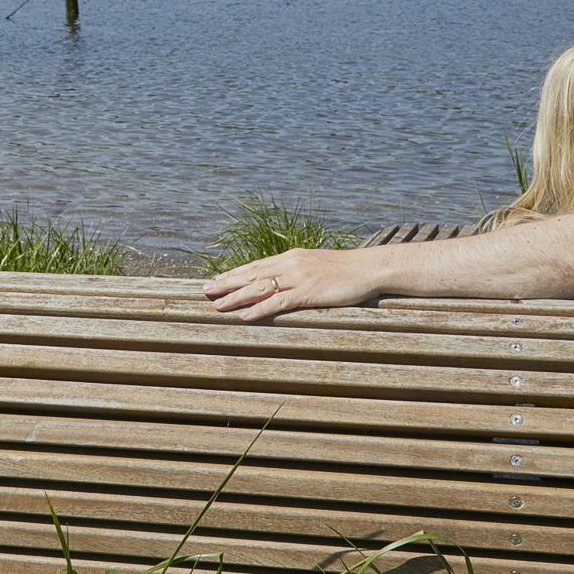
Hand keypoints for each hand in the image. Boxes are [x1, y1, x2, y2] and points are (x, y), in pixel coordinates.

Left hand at [202, 247, 377, 320]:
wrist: (369, 268)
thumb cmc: (346, 270)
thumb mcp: (317, 266)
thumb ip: (299, 271)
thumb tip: (284, 281)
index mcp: (291, 257)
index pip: (256, 266)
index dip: (235, 274)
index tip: (217, 280)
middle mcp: (290, 264)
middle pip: (251, 275)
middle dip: (227, 283)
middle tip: (205, 290)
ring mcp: (298, 277)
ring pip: (259, 288)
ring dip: (236, 297)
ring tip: (216, 305)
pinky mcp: (308, 292)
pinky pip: (278, 302)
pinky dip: (259, 309)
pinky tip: (245, 316)